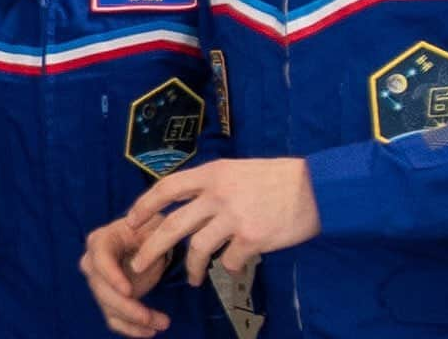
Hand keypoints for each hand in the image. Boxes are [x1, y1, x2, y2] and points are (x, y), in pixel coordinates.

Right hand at [80, 214, 170, 337]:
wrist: (147, 235)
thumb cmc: (150, 227)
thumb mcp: (154, 226)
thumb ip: (149, 241)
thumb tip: (138, 266)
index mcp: (101, 240)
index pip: (101, 260)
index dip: (112, 277)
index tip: (128, 292)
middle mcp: (92, 263)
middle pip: (103, 291)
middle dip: (126, 307)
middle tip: (147, 316)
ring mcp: (98, 283)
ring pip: (110, 308)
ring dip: (134, 320)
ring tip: (162, 323)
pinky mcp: (107, 300)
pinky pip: (114, 319)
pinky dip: (131, 328)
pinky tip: (150, 331)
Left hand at [126, 158, 321, 285]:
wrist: (316, 187)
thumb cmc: (279, 177)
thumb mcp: (241, 170)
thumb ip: (216, 185)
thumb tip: (191, 206)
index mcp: (215, 173)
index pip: (168, 187)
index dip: (145, 205)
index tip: (131, 220)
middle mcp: (220, 193)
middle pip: (173, 225)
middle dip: (151, 249)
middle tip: (140, 265)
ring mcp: (235, 217)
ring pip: (198, 250)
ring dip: (194, 269)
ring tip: (196, 278)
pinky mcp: (251, 239)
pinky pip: (230, 262)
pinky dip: (232, 266)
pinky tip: (239, 263)